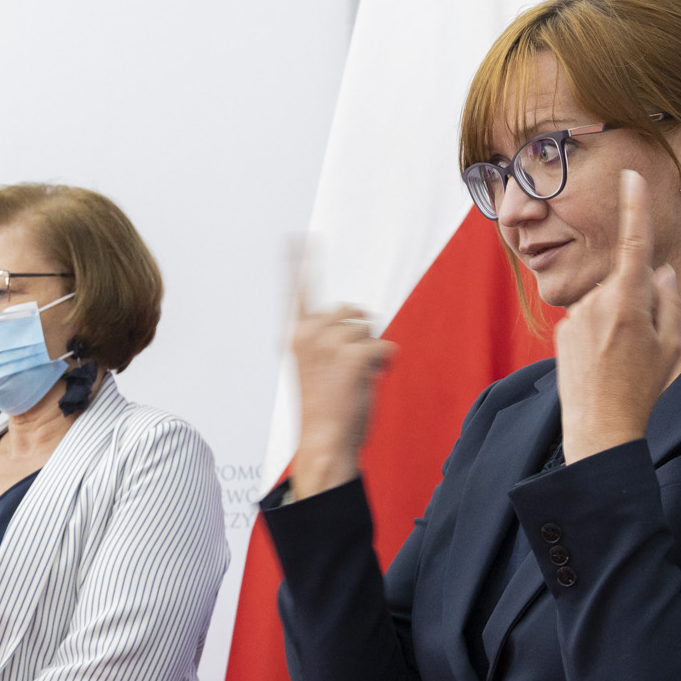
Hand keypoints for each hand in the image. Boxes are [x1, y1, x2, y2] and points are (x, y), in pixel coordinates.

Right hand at [288, 279, 397, 499]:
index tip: (298, 237)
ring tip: (355, 379)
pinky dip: (385, 365)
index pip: (297, 292)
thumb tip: (357, 318)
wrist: (325, 443)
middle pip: (349, 311)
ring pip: (368, 330)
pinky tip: (370, 381)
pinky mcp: (352, 357)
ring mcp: (329, 344)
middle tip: (349, 366)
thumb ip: (325, 341)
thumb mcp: (314, 368)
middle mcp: (308, 335)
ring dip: (370, 353)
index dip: (299, 263)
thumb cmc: (324, 410)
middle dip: (358, 333)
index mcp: (295, 337)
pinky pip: (385, 347)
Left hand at [554, 170, 680, 462]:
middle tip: (646, 345)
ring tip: (622, 361)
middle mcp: (596, 302)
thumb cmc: (643, 388)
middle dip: (639, 302)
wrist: (600, 428)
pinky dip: (600, 336)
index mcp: (628, 300)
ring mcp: (575, 317)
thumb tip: (661, 272)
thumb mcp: (671, 343)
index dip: (634, 207)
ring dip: (618, 322)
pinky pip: (589, 322)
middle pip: (626, 284)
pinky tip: (603, 364)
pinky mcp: (561, 333)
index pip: (635, 243)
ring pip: (606, 304)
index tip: (630, 177)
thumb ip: (669, 299)